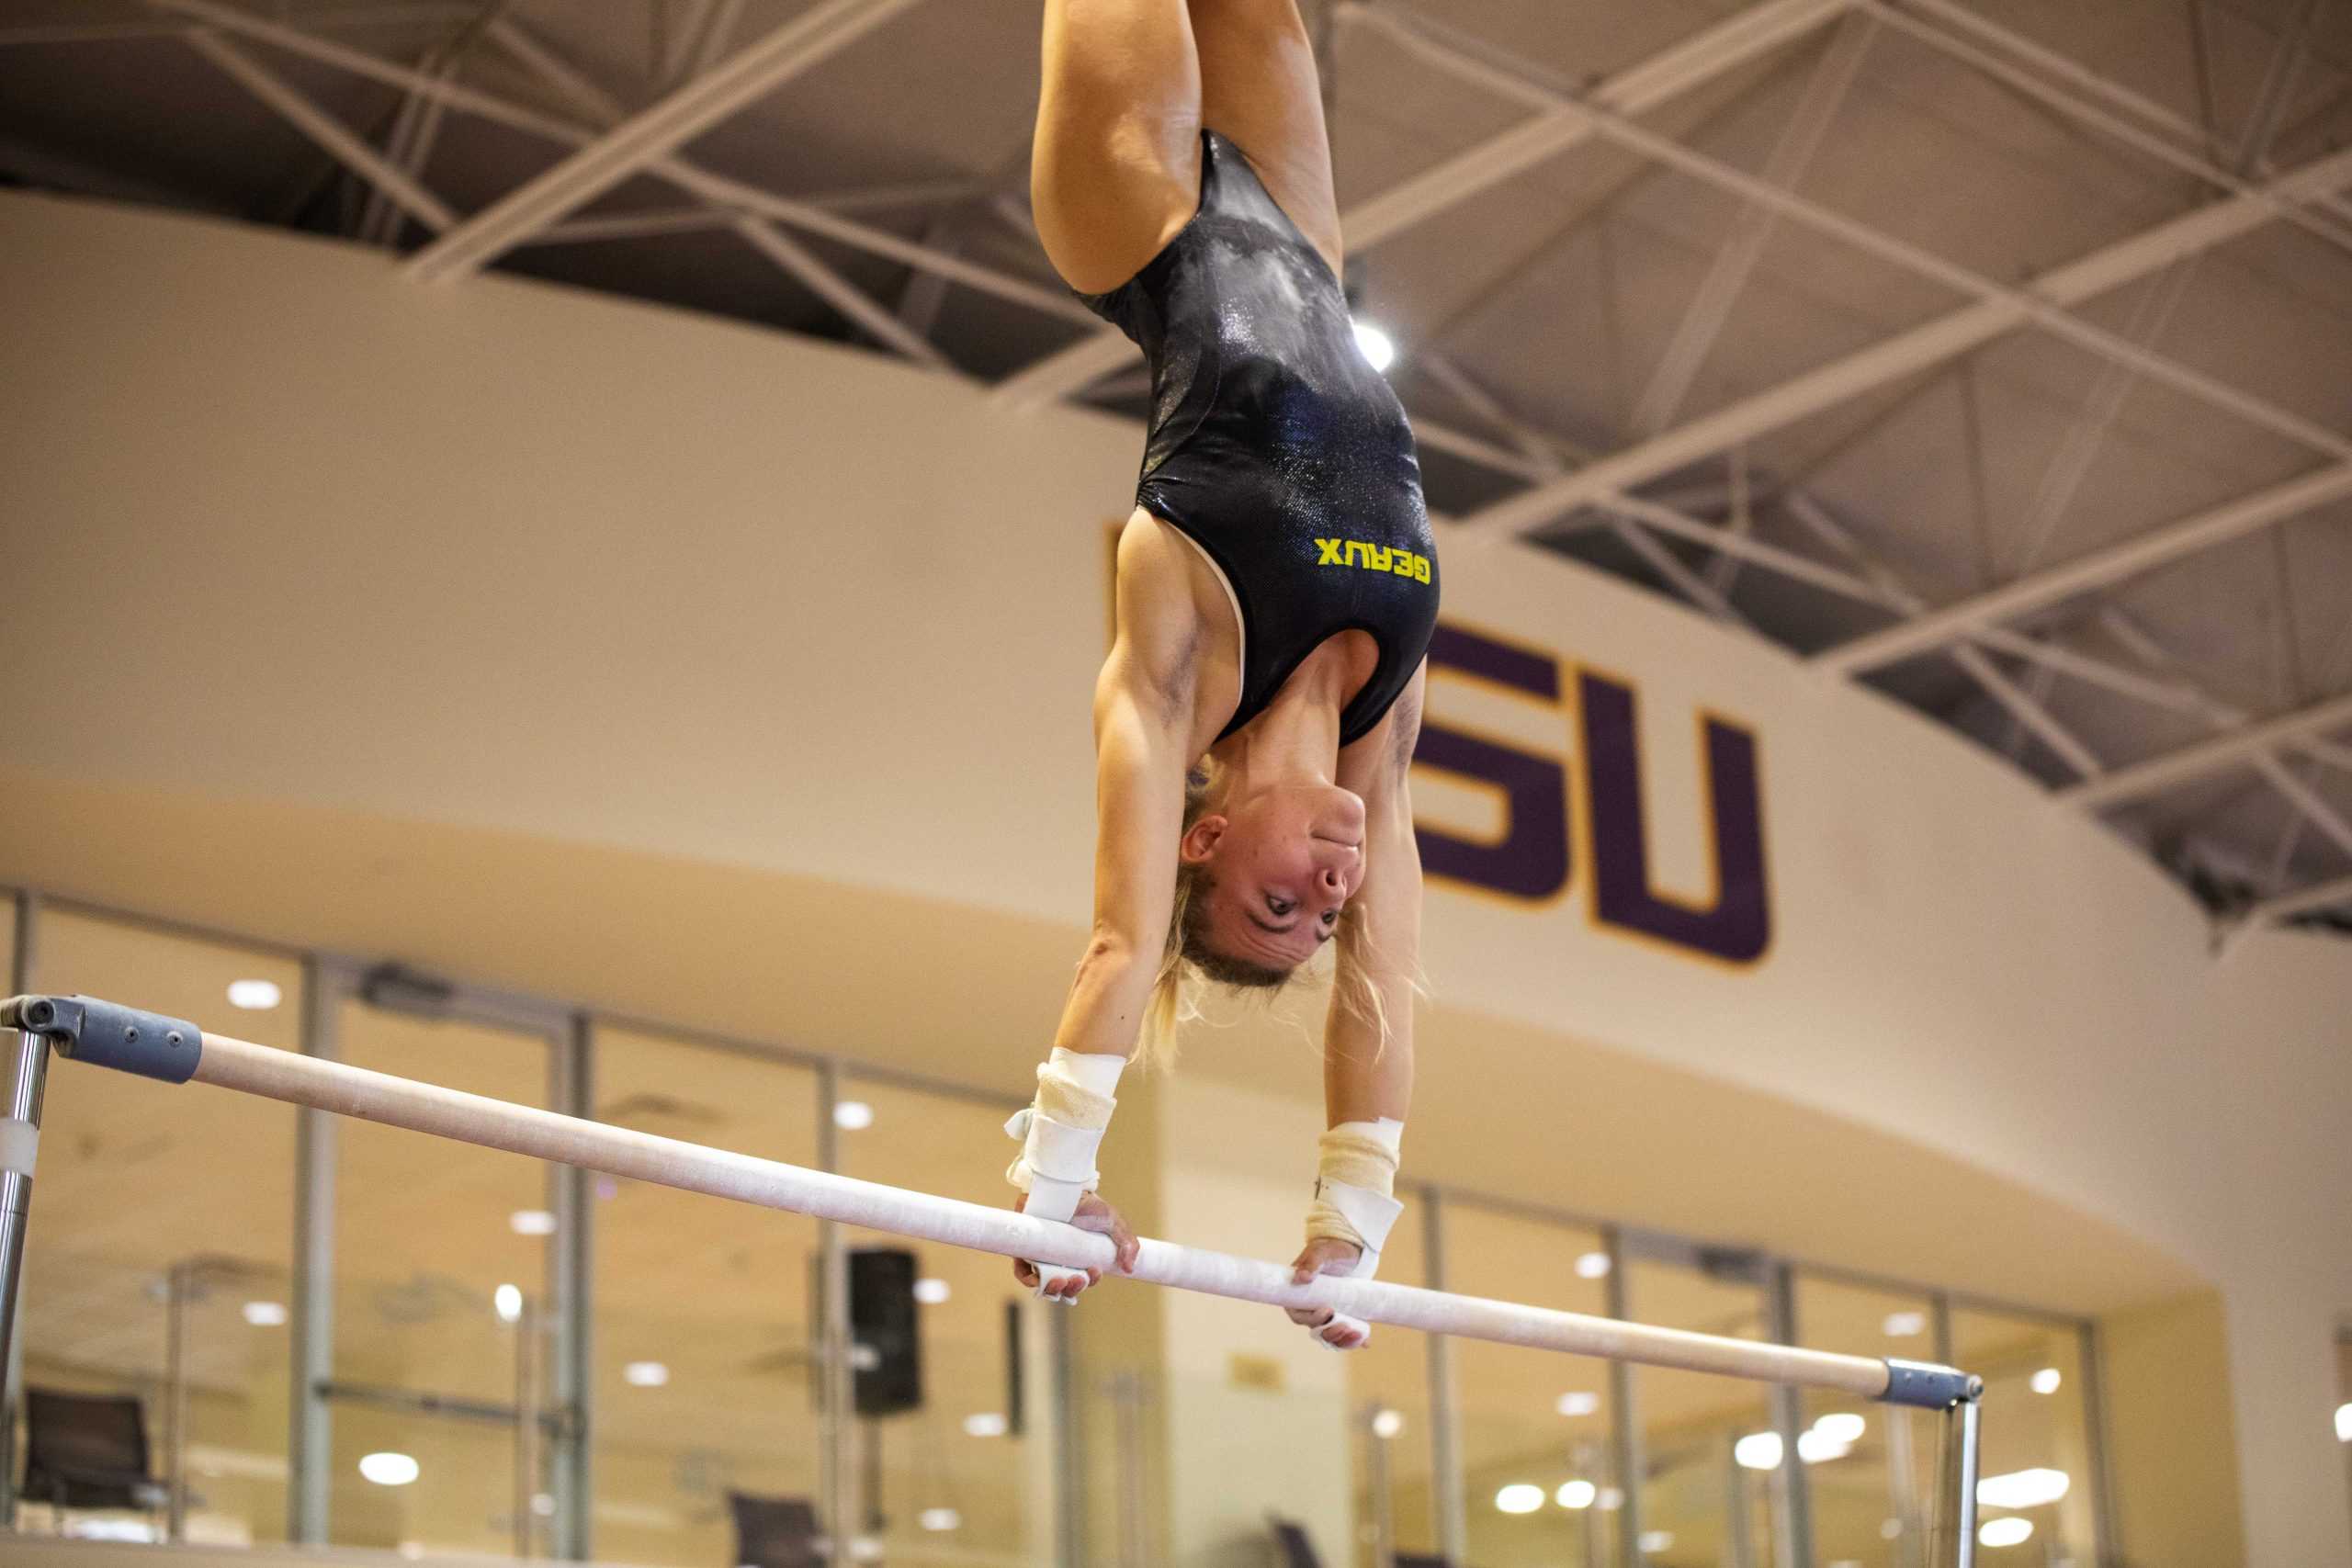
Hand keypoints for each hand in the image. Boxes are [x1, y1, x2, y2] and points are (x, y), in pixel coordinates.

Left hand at [1012, 1189, 1138, 1301]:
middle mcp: (1060, 1261)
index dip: (1088, 1282)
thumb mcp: (1113, 1222)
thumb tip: (1129, 1269)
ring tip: (1061, 1280)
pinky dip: (1030, 1280)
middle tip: (1077, 1279)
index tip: (1094, 1271)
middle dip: (1071, 1290)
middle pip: (1063, 1288)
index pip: (1083, 1280)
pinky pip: (1022, 1272)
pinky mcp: (1024, 1250)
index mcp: (1080, 1258)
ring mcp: (1041, 1256)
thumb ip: (1127, 1244)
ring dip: (1053, 1290)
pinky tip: (1039, 1279)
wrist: (1063, 1185)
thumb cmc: (1087, 1203)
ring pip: (1044, 1285)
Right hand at [1286, 1237, 1368, 1349]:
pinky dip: (1353, 1340)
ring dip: (1342, 1339)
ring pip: (1330, 1335)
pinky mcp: (1341, 1316)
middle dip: (1330, 1332)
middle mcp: (1310, 1307)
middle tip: (1345, 1325)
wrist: (1353, 1250)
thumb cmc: (1333, 1248)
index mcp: (1298, 1294)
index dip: (1310, 1319)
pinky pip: (1344, 1334)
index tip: (1327, 1311)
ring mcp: (1326, 1314)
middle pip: (1315, 1329)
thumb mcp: (1323, 1252)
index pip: (1298, 1314)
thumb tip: (1301, 1277)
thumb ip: (1312, 1262)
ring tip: (1357, 1334)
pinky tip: (1365, 1341)